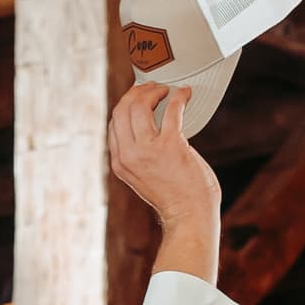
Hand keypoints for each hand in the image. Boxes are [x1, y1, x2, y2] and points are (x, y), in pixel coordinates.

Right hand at [106, 81, 222, 278]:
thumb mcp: (142, 177)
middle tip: (153, 88)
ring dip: (154, 91)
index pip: (114, 122)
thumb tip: (145, 128)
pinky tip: (185, 94)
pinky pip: (172, 110)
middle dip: (136, 92)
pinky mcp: (171, 146)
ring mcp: (148, 150)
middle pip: (122, 109)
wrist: (189, 216)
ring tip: (166, 91)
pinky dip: (179, 97)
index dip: (127, 103)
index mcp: (119, 162)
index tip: (139, 97)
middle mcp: (128, 155)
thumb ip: (138, 156)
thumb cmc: (173, 197)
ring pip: (140, 105)